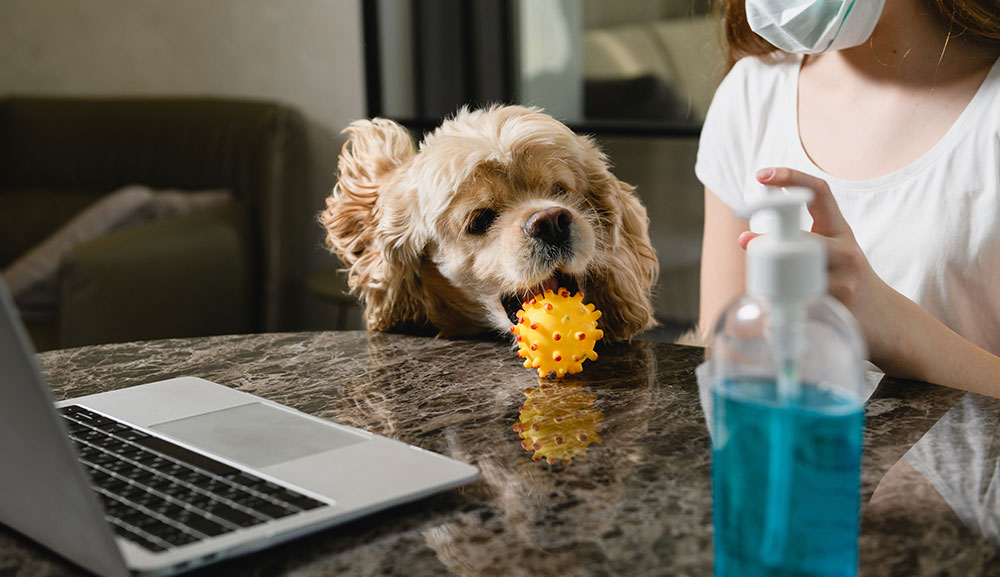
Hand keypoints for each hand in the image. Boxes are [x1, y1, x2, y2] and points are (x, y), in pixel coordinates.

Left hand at [740, 167, 895, 363]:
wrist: (881, 315)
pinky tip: (778, 309)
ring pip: (803, 269)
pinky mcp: (842, 302)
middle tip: (745, 242)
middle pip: (806, 237)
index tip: (762, 175)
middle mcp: (847, 249)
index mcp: (839, 228)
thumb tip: (744, 239)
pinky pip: (805, 296)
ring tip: (762, 283)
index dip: (791, 178)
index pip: (820, 192)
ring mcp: (847, 277)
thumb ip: (796, 240)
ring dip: (776, 276)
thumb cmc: (844, 278)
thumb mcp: (828, 251)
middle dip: (774, 241)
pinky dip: (786, 300)